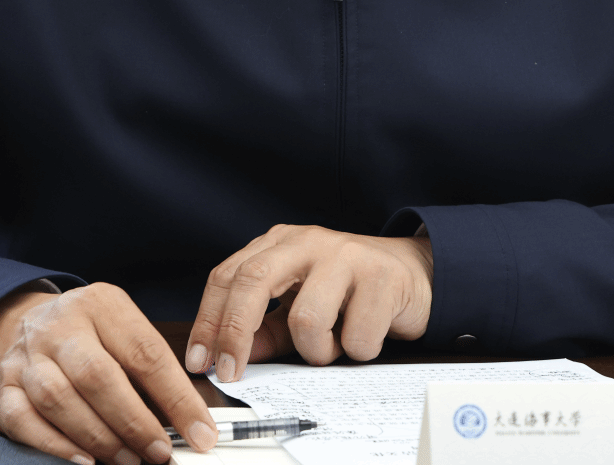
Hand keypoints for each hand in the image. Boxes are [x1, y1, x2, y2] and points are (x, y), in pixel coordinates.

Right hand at [0, 282, 219, 463]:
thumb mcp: (122, 329)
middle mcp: (60, 325)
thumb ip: (152, 369)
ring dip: (99, 438)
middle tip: (159, 452)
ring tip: (128, 460)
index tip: (200, 432)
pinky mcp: (3, 386)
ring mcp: (27, 355)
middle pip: (97, 375)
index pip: (145, 352)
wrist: (24, 320)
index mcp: (101, 304)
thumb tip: (192, 421)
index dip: (177, 398)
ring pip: (59, 399)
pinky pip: (24, 419)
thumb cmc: (86, 332)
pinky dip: (55, 445)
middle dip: (134, 422)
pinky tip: (83, 459)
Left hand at [185, 225, 432, 381]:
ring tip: (333, 344)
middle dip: (234, 333)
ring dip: (316, 350)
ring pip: (305, 318)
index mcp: (279, 244)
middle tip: (231, 373)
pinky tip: (364, 335)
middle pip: (252, 281)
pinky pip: (354, 336)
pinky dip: (355, 351)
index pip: (227, 276)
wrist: (414, 274)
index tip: (199, 361)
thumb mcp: (298, 307)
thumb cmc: (348, 292)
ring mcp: (345, 254)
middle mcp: (306, 241)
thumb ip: (265, 329)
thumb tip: (227, 354)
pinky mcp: (381, 276)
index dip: (207, 321)